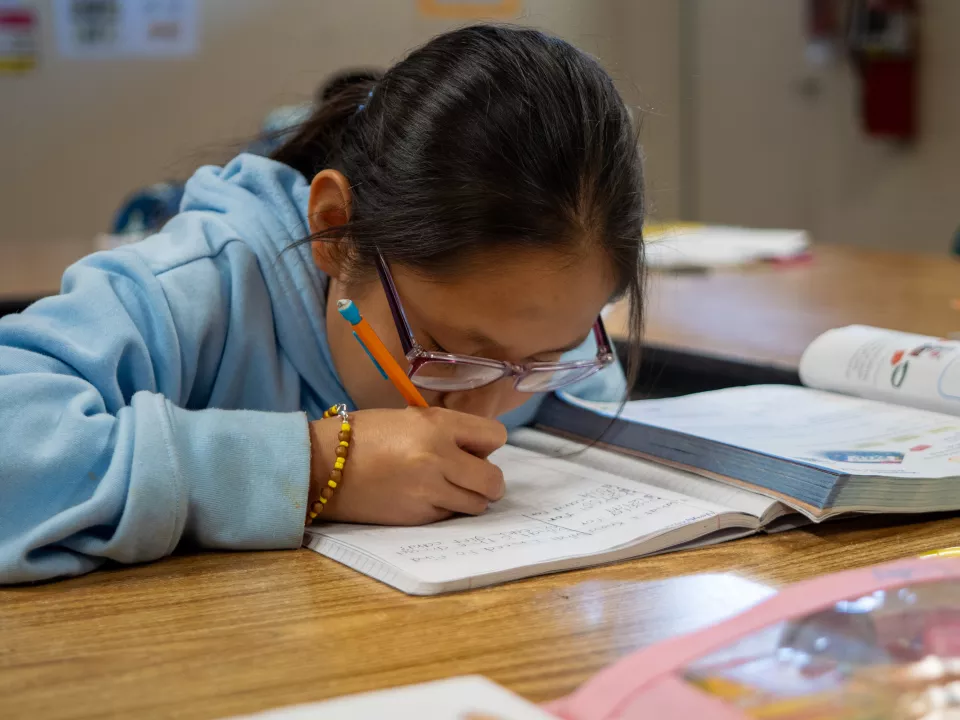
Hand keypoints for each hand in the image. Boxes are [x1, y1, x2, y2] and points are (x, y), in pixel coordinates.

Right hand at [307, 407, 506, 525]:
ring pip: (477, 504)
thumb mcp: (411, 418)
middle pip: (494, 480)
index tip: (476, 448)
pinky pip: (449, 516)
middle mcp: (439, 459)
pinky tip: (425, 498)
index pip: (496, 437)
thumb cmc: (365, 434)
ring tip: (448, 487)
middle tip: (473, 476)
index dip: (488, 444)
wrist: (322, 464)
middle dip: (489, 480)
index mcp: (438, 426)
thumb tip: (478, 450)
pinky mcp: (416, 517)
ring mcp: (428, 492)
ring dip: (470, 497)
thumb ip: (448, 430)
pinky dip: (445, 509)